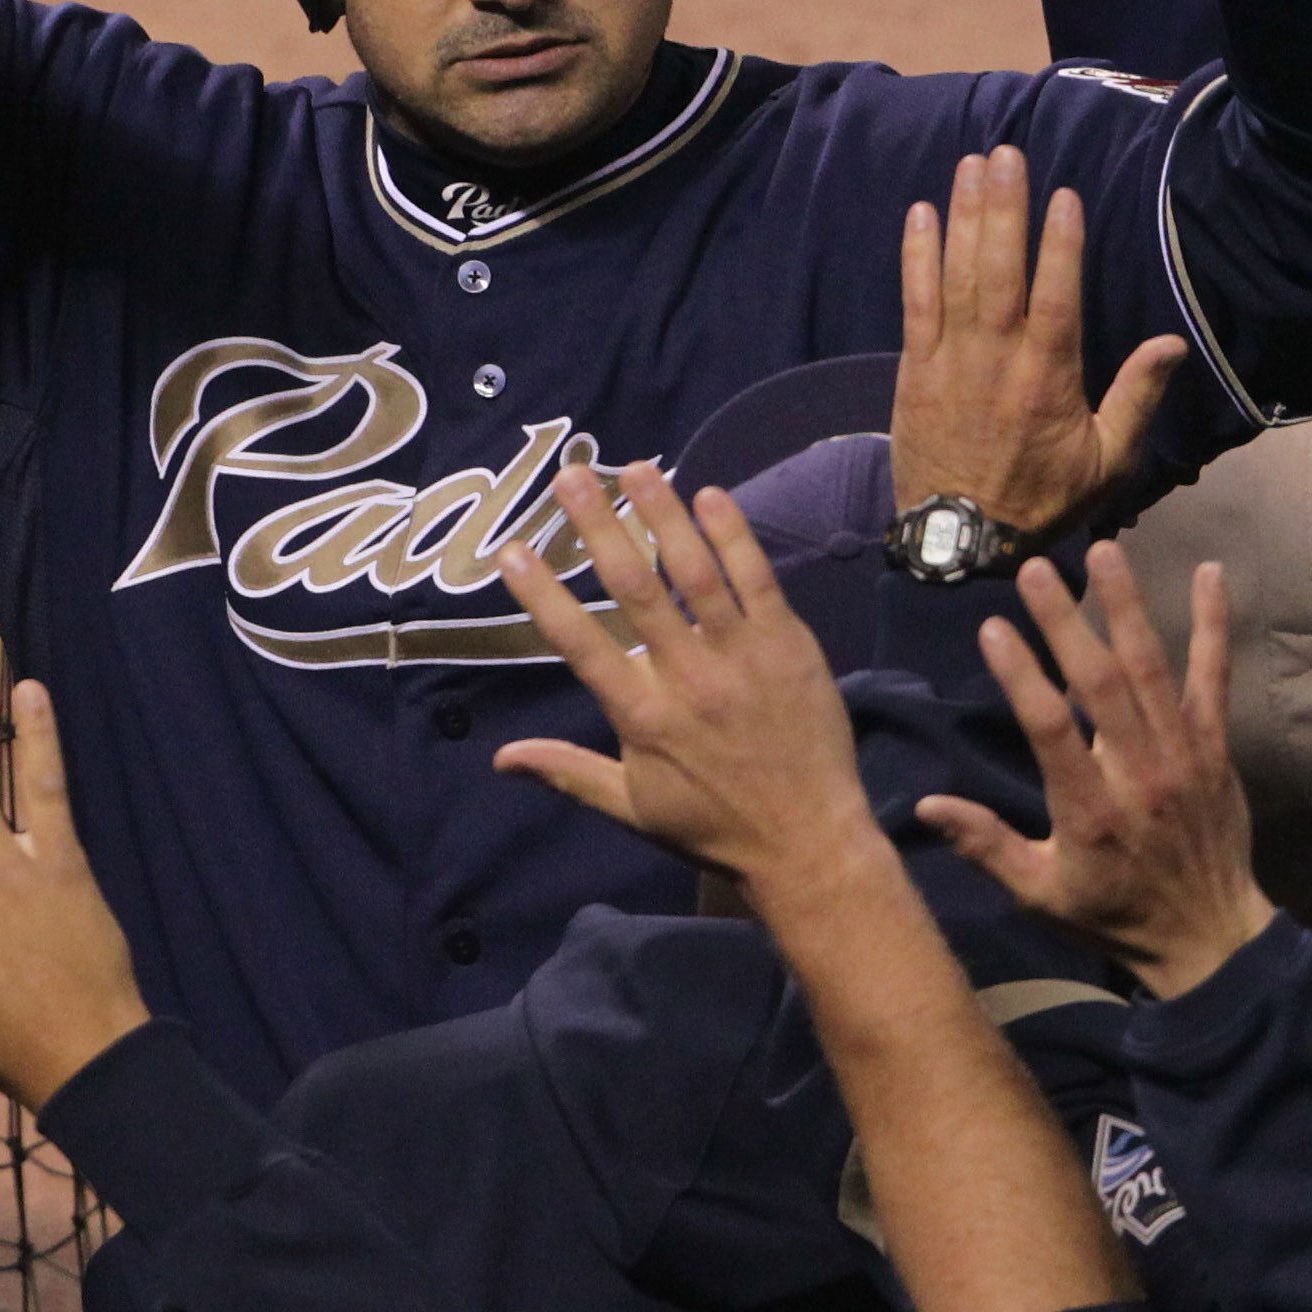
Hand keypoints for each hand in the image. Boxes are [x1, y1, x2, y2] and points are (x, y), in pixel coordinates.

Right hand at [494, 464, 884, 896]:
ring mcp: (741, 656)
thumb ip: (568, 772)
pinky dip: (734, 535)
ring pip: (695, 571)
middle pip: (633, 589)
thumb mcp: (633, 808)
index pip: (580, 644)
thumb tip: (502, 757)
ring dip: (663, 514)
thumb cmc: (714, 828)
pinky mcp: (788, 645)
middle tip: (569, 477)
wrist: (809, 844)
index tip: (512, 550)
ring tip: (635, 468)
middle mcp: (687, 678)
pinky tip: (711, 495)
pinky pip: (758, 579)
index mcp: (642, 718)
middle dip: (599, 527)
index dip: (542, 595)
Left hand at [888, 150, 1182, 540]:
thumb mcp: (1107, 461)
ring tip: (971, 165)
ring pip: (957, 275)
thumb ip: (1137, 397)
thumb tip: (1173, 343)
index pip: (1057, 296)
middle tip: (1006, 154)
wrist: (963, 543)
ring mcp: (951, 360)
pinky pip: (914, 301)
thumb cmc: (1043, 500)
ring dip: (963, 216)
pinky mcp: (915, 369)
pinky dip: (916, 256)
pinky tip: (921, 213)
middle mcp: (998, 359)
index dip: (1061, 244)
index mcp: (1049, 378)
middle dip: (1003, 207)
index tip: (1064, 194)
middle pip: (1000, 269)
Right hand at [919, 546, 1273, 998]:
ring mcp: (1183, 755)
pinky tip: (1208, 572)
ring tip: (1103, 552)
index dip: (1021, 676)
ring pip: (1153, 669)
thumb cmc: (1115, 914)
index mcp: (1088, 811)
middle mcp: (1137, 774)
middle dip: (1066, 621)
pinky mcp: (1216, 746)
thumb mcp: (1042, 894)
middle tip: (1035, 568)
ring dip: (1127, 607)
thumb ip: (987, 845)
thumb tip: (927, 805)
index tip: (992, 628)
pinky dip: (1213, 624)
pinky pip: (1215, 677)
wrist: (1211, 939)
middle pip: (1100, 684)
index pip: (1050, 730)